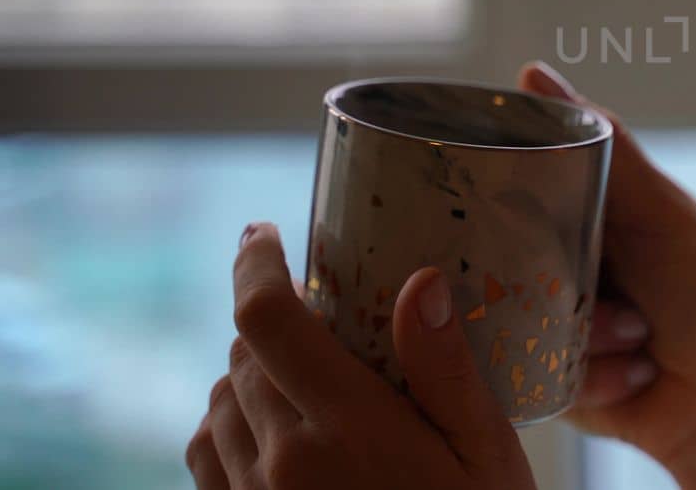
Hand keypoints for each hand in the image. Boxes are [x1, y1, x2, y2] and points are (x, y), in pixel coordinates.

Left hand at [186, 222, 536, 489]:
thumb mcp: (486, 453)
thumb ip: (445, 368)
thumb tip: (420, 280)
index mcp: (345, 429)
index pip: (269, 320)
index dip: (256, 264)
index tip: (262, 233)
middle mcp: (282, 462)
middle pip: (244, 356)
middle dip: (276, 326)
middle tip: (325, 323)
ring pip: (219, 405)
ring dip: (251, 378)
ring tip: (304, 380)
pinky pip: (209, 459)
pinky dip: (230, 429)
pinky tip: (277, 435)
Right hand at [519, 62, 695, 489]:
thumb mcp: (659, 211)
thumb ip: (605, 147)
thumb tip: (533, 72)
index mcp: (586, 217)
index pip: (515, 188)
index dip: (505, 194)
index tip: (511, 204)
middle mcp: (560, 266)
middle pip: (504, 256)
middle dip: (558, 277)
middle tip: (603, 285)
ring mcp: (551, 324)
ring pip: (519, 318)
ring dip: (589, 331)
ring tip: (638, 335)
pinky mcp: (547, 379)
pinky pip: (535, 371)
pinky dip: (592, 375)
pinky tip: (634, 372)